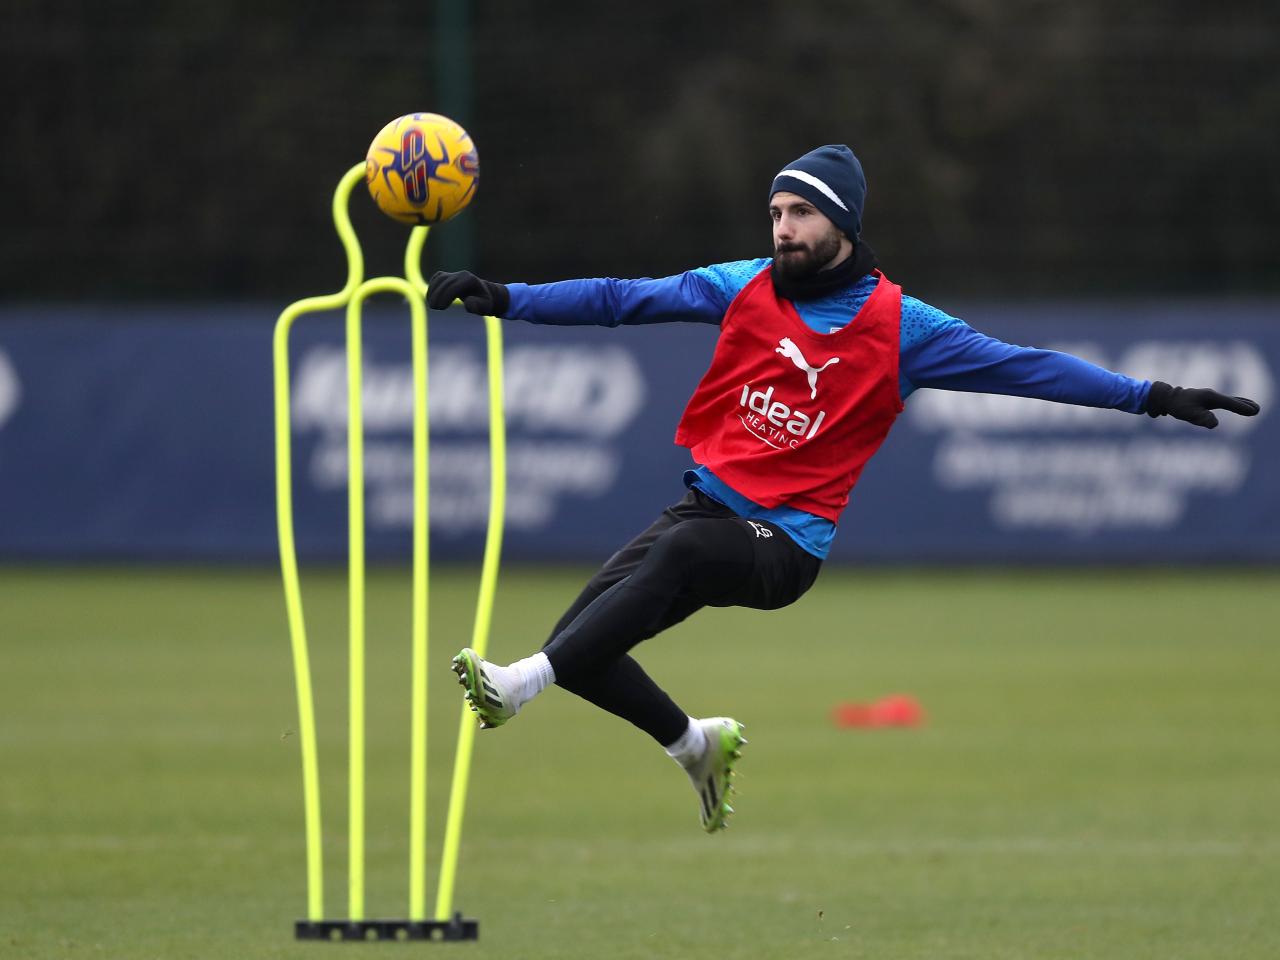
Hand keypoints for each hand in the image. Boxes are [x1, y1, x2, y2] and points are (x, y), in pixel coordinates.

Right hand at [426, 270, 509, 315]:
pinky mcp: (449, 275)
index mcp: (470, 280)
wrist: (483, 293)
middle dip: (437, 295)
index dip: (445, 297)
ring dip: (432, 291)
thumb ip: (478, 306)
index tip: (441, 308)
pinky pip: (437, 278)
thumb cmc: (484, 302)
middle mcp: (462, 274)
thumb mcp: (485, 306)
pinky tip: (430, 298)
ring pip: (439, 279)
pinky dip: (432, 287)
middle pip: (445, 282)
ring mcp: (455, 274)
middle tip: (434, 308)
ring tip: (432, 305)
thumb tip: (468, 303)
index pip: (454, 287)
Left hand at [1145, 381, 1260, 428]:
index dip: (1242, 408)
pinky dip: (1229, 403)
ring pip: (1226, 400)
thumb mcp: (1189, 414)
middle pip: (1231, 400)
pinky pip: (1220, 401)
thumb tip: (1214, 424)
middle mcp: (1211, 395)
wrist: (1164, 398)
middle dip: (1244, 404)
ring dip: (1238, 403)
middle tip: (1257, 409)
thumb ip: (1202, 418)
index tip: (1255, 411)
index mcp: (1210, 397)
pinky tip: (1229, 405)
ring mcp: (1207, 397)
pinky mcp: (1202, 400)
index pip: (1230, 403)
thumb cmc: (1176, 406)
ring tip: (1248, 407)